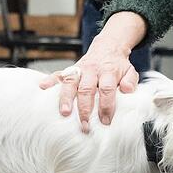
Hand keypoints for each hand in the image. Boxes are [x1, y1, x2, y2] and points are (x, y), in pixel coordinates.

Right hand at [39, 12, 145, 131]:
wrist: (108, 47)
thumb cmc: (118, 65)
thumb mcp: (130, 70)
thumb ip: (130, 81)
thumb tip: (126, 90)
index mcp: (108, 71)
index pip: (107, 89)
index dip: (106, 105)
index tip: (105, 121)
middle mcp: (92, 70)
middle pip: (87, 88)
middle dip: (84, 108)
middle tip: (84, 124)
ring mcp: (79, 69)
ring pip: (71, 82)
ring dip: (66, 98)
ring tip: (64, 113)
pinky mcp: (70, 69)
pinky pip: (58, 74)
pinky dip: (50, 80)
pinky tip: (42, 87)